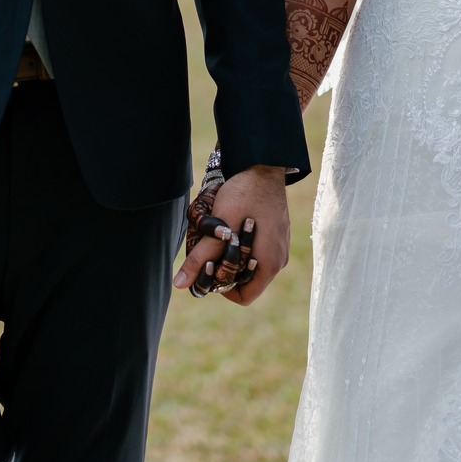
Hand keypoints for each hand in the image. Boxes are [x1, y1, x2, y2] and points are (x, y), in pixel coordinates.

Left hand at [175, 165, 287, 305]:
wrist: (264, 165)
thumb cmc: (243, 196)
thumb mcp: (219, 229)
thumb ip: (201, 258)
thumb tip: (180, 284)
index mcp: (269, 264)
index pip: (244, 297)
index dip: (223, 290)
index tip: (209, 271)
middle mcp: (278, 259)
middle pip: (247, 280)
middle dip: (226, 269)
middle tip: (211, 251)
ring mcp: (280, 245)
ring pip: (252, 264)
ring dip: (233, 255)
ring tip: (221, 237)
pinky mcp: (278, 232)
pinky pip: (259, 249)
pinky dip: (243, 244)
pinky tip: (232, 226)